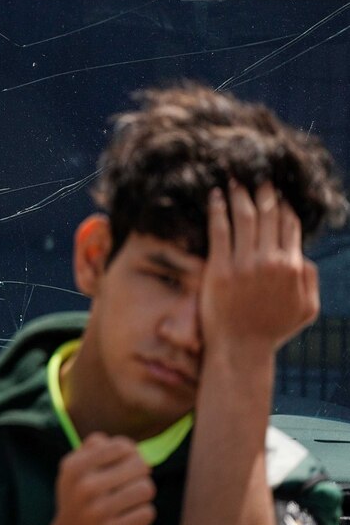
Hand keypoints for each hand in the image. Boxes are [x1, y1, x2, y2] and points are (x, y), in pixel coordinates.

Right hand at [22, 433, 155, 524]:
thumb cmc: (79, 503)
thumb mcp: (74, 472)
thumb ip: (95, 449)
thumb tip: (131, 447)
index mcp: (74, 467)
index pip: (121, 446)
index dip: (131, 453)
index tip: (126, 464)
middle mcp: (83, 487)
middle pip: (139, 464)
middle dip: (140, 475)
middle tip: (129, 485)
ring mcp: (97, 511)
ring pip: (146, 489)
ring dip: (142, 497)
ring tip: (128, 502)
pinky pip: (147, 513)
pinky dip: (142, 515)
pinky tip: (128, 518)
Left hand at [200, 181, 318, 356]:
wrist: (240, 347)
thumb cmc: (271, 330)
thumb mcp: (306, 309)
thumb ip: (309, 280)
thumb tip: (303, 256)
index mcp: (292, 267)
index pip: (289, 226)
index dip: (283, 207)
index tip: (276, 194)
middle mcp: (270, 262)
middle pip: (269, 216)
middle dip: (264, 193)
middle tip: (257, 177)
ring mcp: (244, 264)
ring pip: (244, 218)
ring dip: (240, 195)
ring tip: (234, 180)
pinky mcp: (219, 268)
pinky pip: (219, 231)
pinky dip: (217, 210)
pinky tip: (215, 197)